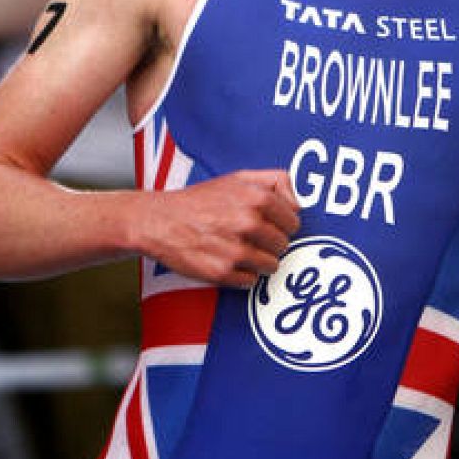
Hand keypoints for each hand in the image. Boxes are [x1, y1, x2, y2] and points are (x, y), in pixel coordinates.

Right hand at [143, 169, 300, 287]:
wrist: (160, 221)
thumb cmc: (199, 200)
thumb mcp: (238, 177)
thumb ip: (274, 182)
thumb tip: (298, 203)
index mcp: (256, 198)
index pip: (293, 221)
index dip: (282, 224)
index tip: (270, 225)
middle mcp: (248, 223)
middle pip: (283, 245)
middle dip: (270, 243)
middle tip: (250, 238)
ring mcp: (236, 249)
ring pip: (271, 265)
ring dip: (258, 261)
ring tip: (239, 249)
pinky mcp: (223, 272)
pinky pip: (251, 281)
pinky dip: (242, 275)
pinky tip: (227, 260)